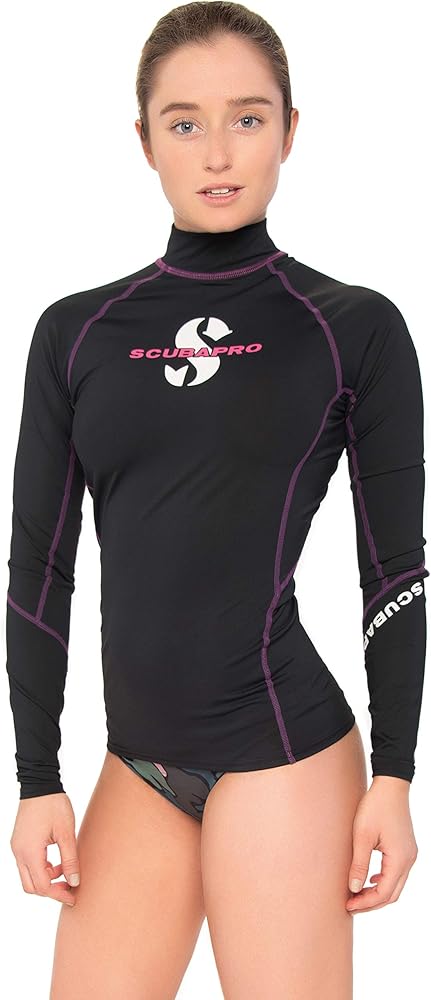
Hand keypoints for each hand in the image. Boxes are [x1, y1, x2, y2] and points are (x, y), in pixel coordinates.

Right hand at [10, 792, 79, 907]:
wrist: (40, 784)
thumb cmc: (54, 805)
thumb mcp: (66, 832)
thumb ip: (70, 859)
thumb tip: (74, 881)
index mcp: (30, 852)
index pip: (42, 886)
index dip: (58, 895)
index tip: (73, 897)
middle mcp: (19, 853)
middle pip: (31, 886)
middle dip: (50, 891)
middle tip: (70, 888)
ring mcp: (17, 847)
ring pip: (28, 876)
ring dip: (46, 879)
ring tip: (65, 871)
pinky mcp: (19, 842)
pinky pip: (27, 864)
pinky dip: (40, 869)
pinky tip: (56, 862)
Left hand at [346, 776, 417, 913]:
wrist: (391, 785)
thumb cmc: (375, 807)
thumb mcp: (362, 836)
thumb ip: (359, 864)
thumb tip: (354, 889)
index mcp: (400, 859)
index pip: (384, 893)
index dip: (366, 903)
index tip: (348, 905)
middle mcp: (409, 860)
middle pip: (391, 894)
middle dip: (371, 902)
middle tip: (351, 905)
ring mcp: (409, 854)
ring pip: (395, 885)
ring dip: (377, 892)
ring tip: (356, 894)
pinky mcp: (405, 848)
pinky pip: (396, 872)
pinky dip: (383, 880)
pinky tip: (369, 878)